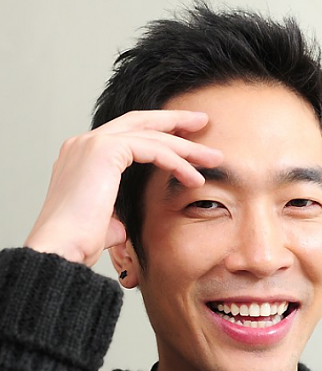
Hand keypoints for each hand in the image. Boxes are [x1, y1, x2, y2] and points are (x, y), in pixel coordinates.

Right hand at [24, 110, 222, 265]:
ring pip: (151, 135)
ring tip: (213, 157)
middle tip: (202, 120)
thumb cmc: (79, 240)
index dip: (158, 132)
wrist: (60, 250)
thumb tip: (122, 225)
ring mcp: (92, 143)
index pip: (128, 133)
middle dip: (175, 121)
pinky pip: (151, 150)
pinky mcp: (103, 150)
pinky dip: (176, 162)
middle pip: (141, 122)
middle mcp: (86, 142)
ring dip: (186, 147)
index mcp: (84, 155)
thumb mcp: (104, 220)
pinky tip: (194, 178)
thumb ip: (114, 214)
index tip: (184, 136)